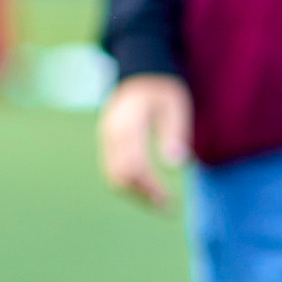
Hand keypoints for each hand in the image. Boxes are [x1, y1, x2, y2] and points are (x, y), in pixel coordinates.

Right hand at [99, 72, 192, 210]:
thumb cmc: (162, 91)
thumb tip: (175, 165)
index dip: (151, 186)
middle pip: (121, 175)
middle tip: (167, 206)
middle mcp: (112, 133)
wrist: (140, 76)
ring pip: (114, 176)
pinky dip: (129, 184)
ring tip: (160, 203)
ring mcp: (106, 139)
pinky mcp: (108, 144)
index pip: (134, 164)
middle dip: (143, 194)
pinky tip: (148, 190)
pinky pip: (112, 170)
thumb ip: (175, 133)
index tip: (169, 199)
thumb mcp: (175, 106)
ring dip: (135, 193)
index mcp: (129, 123)